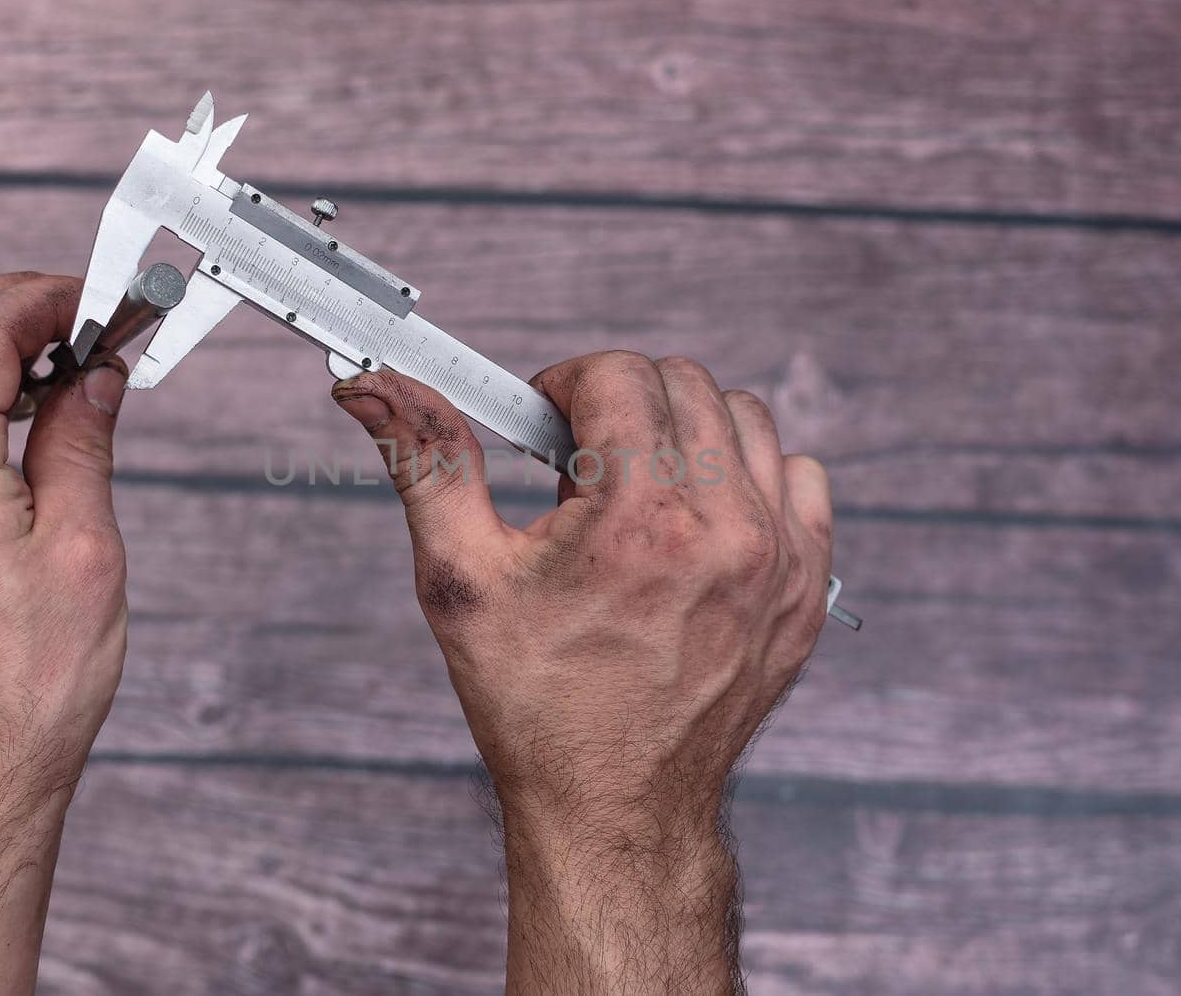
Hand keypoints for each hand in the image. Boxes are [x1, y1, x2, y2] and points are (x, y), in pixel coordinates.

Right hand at [333, 352, 831, 992]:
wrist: (614, 807)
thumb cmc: (534, 703)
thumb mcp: (461, 579)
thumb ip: (426, 463)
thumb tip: (375, 388)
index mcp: (638, 519)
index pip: (618, 373)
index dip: (565, 384)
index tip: (544, 425)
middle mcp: (725, 530)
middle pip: (681, 383)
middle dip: (620, 402)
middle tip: (580, 465)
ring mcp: (779, 560)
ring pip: (743, 419)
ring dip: (684, 430)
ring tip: (637, 492)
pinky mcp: (806, 588)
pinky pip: (798, 477)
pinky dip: (750, 476)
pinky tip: (698, 520)